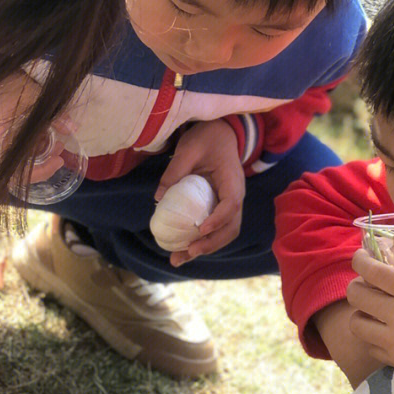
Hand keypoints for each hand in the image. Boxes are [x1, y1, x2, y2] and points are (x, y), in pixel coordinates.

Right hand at [0, 66, 66, 188]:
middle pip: (7, 173)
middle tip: (58, 160)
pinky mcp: (10, 139)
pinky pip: (23, 153)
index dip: (3, 174)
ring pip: (18, 165)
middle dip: (36, 172)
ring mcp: (0, 144)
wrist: (4, 74)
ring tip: (60, 148)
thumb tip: (72, 129)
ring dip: (41, 162)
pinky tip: (54, 141)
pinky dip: (39, 152)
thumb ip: (52, 113)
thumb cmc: (11, 83)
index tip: (30, 168)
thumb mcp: (34, 96)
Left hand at [155, 120, 244, 265]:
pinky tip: (181, 252)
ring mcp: (229, 204)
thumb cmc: (207, 138)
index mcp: (232, 180)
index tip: (200, 230)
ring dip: (205, 249)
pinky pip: (214, 229)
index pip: (231, 204)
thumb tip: (158, 198)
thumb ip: (175, 170)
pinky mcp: (219, 208)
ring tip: (179, 259)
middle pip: (231, 227)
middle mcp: (235, 195)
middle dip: (211, 243)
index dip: (218, 220)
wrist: (220, 134)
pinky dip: (200, 242)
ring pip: (224, 233)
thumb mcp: (189, 148)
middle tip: (189, 252)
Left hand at [347, 247, 393, 373]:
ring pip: (356, 322)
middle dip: (356, 284)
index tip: (361, 256)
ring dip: (361, 313)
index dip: (361, 259)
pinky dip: (373, 338)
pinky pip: (370, 346)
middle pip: (356, 294)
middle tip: (364, 283)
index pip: (373, 270)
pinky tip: (385, 332)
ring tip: (372, 309)